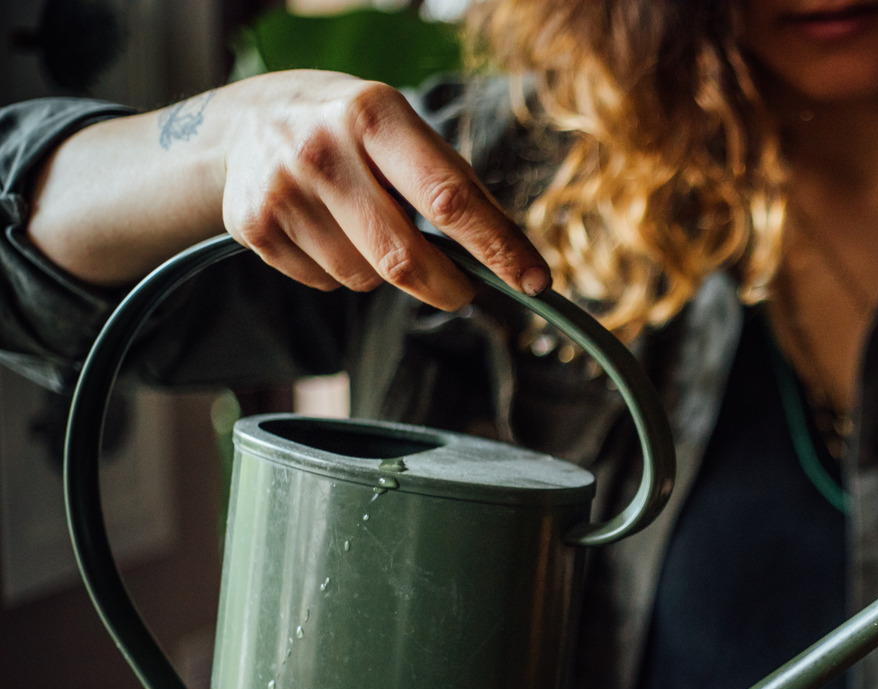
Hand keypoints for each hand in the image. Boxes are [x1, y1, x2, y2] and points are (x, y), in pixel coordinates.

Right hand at [220, 70, 548, 309]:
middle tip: (464, 290)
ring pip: (366, 277)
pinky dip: (342, 272)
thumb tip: (512, 253)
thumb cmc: (353, 132)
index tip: (534, 280)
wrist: (248, 121)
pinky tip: (329, 232)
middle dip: (448, 287)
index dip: (498, 247)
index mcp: (375, 115)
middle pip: (404, 258)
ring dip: (385, 272)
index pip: (451, 197)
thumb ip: (454, 185)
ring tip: (369, 230)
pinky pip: (326, 283)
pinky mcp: (253, 226)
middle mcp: (323, 149)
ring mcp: (282, 189)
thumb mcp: (403, 131)